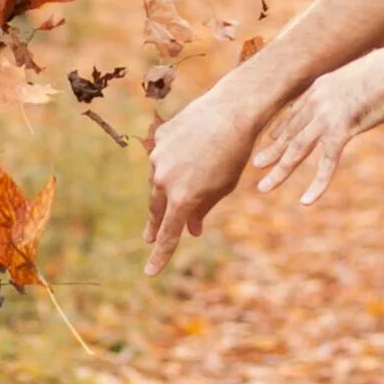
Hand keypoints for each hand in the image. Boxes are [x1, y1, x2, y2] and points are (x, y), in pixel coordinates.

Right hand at [142, 86, 268, 276]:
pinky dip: (173, 160)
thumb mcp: (223, 188)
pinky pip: (163, 155)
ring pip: (159, 180)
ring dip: (169, 187)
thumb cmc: (234, 154)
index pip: (168, 234)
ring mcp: (158, 156)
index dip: (160, 255)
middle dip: (155, 225)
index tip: (150, 272)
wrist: (232, 111)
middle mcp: (164, 179)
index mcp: (182, 198)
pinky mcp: (160, 137)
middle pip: (156, 209)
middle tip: (149, 238)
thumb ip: (203, 210)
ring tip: (185, 182)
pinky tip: (190, 152)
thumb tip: (192, 230)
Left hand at [249, 44, 383, 205]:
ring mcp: (326, 117)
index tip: (271, 139)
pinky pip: (325, 163)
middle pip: (290, 132)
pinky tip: (306, 200)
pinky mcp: (341, 131)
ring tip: (263, 187)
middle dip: (272, 151)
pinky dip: (316, 184)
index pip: (296, 112)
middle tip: (257, 165)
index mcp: (321, 86)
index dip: (282, 128)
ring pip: (296, 149)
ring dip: (279, 171)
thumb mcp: (365, 75)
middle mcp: (317, 101)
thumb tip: (363, 86)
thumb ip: (355, 85)